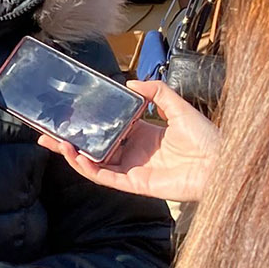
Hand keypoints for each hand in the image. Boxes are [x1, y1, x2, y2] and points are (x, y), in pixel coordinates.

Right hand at [37, 79, 218, 202]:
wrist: (222, 163)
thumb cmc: (207, 137)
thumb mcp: (179, 106)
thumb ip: (156, 92)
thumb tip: (131, 82)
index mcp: (144, 135)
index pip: (109, 129)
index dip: (89, 123)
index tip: (71, 115)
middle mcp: (135, 152)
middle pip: (95, 147)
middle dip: (70, 141)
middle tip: (46, 131)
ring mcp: (133, 169)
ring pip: (95, 163)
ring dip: (73, 154)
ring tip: (55, 142)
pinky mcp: (135, 184)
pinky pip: (105, 177)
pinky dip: (88, 168)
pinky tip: (75, 155)